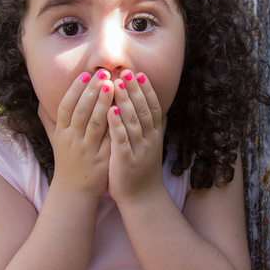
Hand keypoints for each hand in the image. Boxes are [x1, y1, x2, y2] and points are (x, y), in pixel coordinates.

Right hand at [39, 70, 113, 198]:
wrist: (74, 190)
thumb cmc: (66, 159)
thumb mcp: (54, 139)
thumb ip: (48, 119)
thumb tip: (40, 99)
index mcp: (61, 133)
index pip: (66, 107)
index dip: (75, 90)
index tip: (85, 75)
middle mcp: (72, 140)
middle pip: (81, 112)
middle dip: (92, 91)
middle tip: (104, 73)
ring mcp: (87, 150)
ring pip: (96, 123)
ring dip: (104, 103)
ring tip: (113, 85)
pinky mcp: (102, 159)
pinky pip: (110, 138)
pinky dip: (116, 123)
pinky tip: (124, 109)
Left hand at [107, 70, 165, 203]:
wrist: (141, 197)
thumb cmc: (142, 168)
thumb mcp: (152, 144)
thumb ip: (154, 126)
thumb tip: (159, 106)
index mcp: (154, 134)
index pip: (152, 107)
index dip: (147, 90)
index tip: (139, 73)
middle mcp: (149, 140)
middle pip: (143, 110)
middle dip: (134, 90)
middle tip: (125, 71)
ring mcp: (139, 150)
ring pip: (133, 122)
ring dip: (125, 101)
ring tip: (116, 84)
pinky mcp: (126, 161)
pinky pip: (122, 140)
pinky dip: (117, 125)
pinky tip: (110, 111)